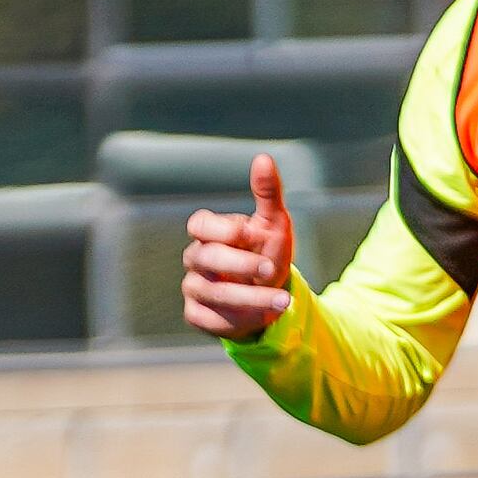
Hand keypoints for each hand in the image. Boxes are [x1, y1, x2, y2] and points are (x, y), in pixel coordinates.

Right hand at [179, 154, 295, 341]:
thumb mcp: (273, 223)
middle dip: (239, 263)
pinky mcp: (198, 315)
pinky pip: (210, 319)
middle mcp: (196, 259)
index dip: (222, 229)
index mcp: (209, 233)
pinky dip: (238, 319)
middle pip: (204, 258)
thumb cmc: (268, 253)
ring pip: (212, 292)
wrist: (271, 295)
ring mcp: (194, 288)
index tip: (251, 232)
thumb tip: (264, 158)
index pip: (199, 224)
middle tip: (270, 268)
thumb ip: (268, 193)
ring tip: (283, 301)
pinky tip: (262, 318)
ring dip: (250, 297)